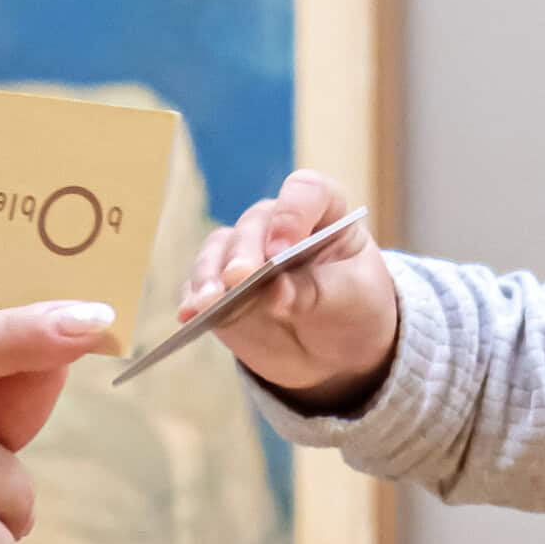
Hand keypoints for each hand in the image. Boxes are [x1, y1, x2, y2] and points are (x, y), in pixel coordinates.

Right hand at [181, 169, 398, 411]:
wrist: (338, 351)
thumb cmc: (354, 311)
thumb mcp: (352, 301)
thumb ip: (318, 293)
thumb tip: (274, 293)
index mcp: (324, 211)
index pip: (306, 192)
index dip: (292, 215)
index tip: (283, 250)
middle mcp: (278, 223)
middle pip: (255, 224)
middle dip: (245, 253)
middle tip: (240, 279)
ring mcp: (245, 252)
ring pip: (220, 250)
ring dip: (211, 275)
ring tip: (208, 303)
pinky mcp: (221, 285)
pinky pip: (200, 284)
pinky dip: (194, 298)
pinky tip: (190, 315)